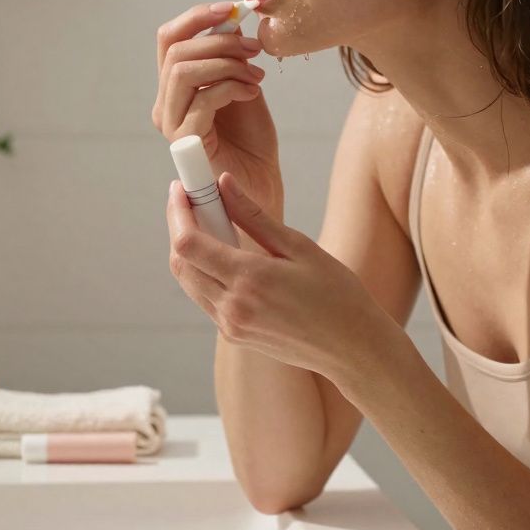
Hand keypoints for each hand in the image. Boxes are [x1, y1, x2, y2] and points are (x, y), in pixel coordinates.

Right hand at [152, 2, 283, 212]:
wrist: (261, 184)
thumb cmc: (252, 140)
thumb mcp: (243, 84)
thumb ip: (231, 55)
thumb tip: (232, 17)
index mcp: (174, 88)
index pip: (169, 39)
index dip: (197, 17)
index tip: (232, 9)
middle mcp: (164, 105)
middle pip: (175, 51)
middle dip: (220, 41)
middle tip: (254, 50)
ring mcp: (171, 124)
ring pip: (183, 71)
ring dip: (226, 64)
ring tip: (255, 75)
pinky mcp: (185, 143)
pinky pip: (202, 100)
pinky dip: (231, 87)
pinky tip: (253, 92)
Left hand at [166, 170, 399, 382]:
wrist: (352, 347)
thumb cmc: (336, 293)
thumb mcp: (298, 246)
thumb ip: (254, 215)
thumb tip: (223, 182)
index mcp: (249, 279)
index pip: (188, 243)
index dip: (177, 212)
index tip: (181, 189)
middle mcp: (233, 306)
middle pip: (180, 263)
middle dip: (178, 227)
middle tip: (193, 201)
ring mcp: (230, 325)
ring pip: (189, 282)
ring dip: (189, 251)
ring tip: (211, 223)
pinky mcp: (234, 336)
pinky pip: (205, 299)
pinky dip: (204, 273)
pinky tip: (226, 256)